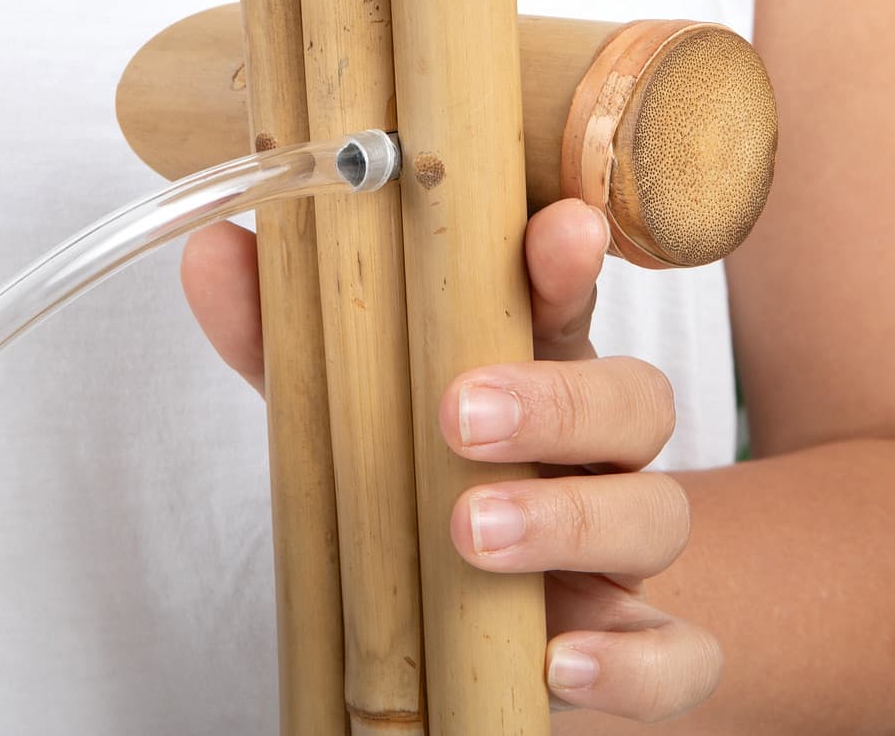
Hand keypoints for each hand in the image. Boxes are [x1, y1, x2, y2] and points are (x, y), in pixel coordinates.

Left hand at [182, 198, 721, 723]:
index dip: (568, 262)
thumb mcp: (350, 417)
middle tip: (462, 414)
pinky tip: (559, 663)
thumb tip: (214, 252)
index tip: (556, 230)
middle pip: (635, 400)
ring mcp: (628, 555)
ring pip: (658, 515)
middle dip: (557, 401)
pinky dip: (633, 661)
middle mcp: (600, 457)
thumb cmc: (428, 499)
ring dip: (570, 521)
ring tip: (471, 532)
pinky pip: (680, 655)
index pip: (568, 302)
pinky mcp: (645, 651)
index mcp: (541, 377)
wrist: (514, 635)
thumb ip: (285, 343)